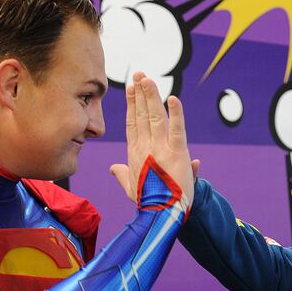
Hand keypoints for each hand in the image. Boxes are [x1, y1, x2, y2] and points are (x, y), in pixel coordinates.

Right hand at [110, 72, 198, 206]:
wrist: (162, 216)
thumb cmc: (148, 203)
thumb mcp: (131, 188)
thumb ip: (123, 175)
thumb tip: (114, 168)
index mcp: (135, 154)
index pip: (132, 123)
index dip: (131, 104)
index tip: (131, 88)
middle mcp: (145, 148)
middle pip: (141, 115)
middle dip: (140, 93)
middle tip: (139, 74)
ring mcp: (160, 149)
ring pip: (154, 117)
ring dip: (151, 96)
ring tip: (147, 79)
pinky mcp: (177, 153)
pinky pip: (177, 129)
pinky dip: (176, 113)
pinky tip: (173, 98)